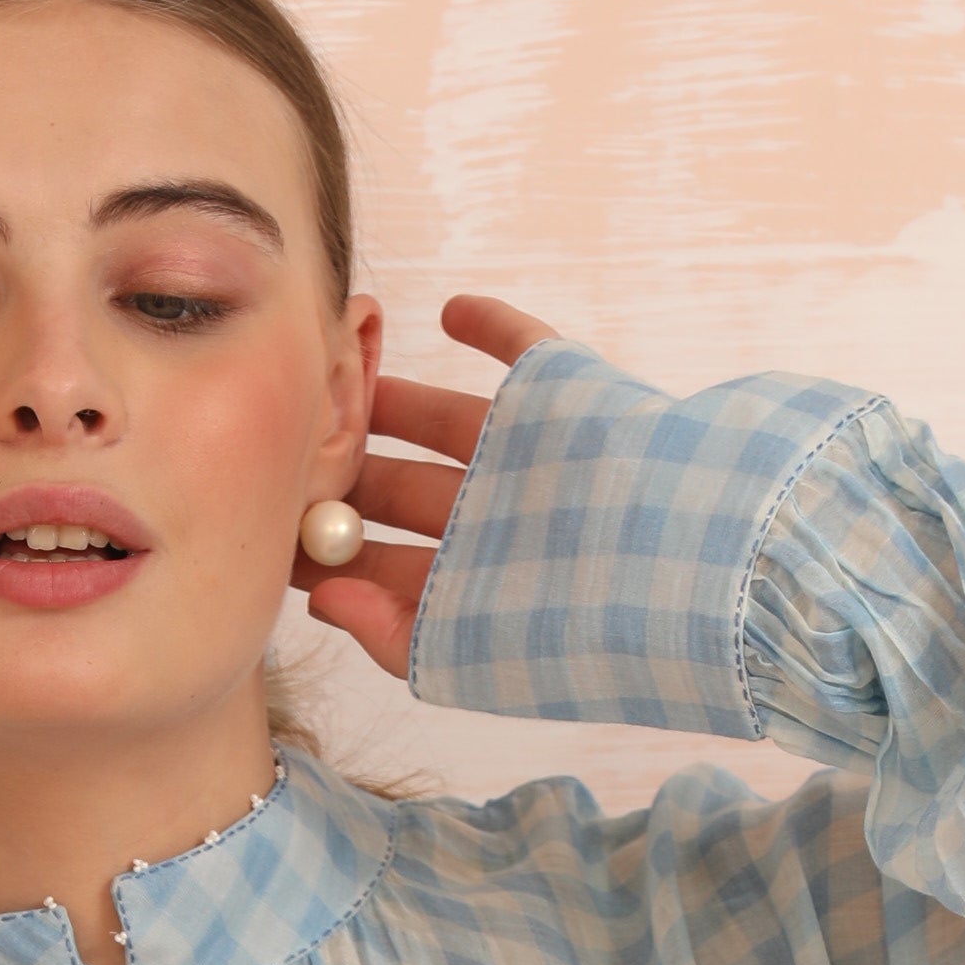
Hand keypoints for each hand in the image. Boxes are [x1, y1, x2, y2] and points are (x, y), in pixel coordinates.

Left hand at [297, 294, 559, 684]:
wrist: (700, 574)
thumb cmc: (589, 636)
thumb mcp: (471, 658)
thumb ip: (391, 634)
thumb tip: (321, 596)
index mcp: (475, 588)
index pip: (382, 561)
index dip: (326, 543)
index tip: (264, 524)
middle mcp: (498, 523)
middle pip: (400, 487)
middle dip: (341, 468)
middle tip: (280, 440)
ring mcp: (533, 457)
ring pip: (442, 417)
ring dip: (385, 396)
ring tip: (331, 370)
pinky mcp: (571, 396)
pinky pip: (523, 347)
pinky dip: (487, 322)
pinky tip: (447, 306)